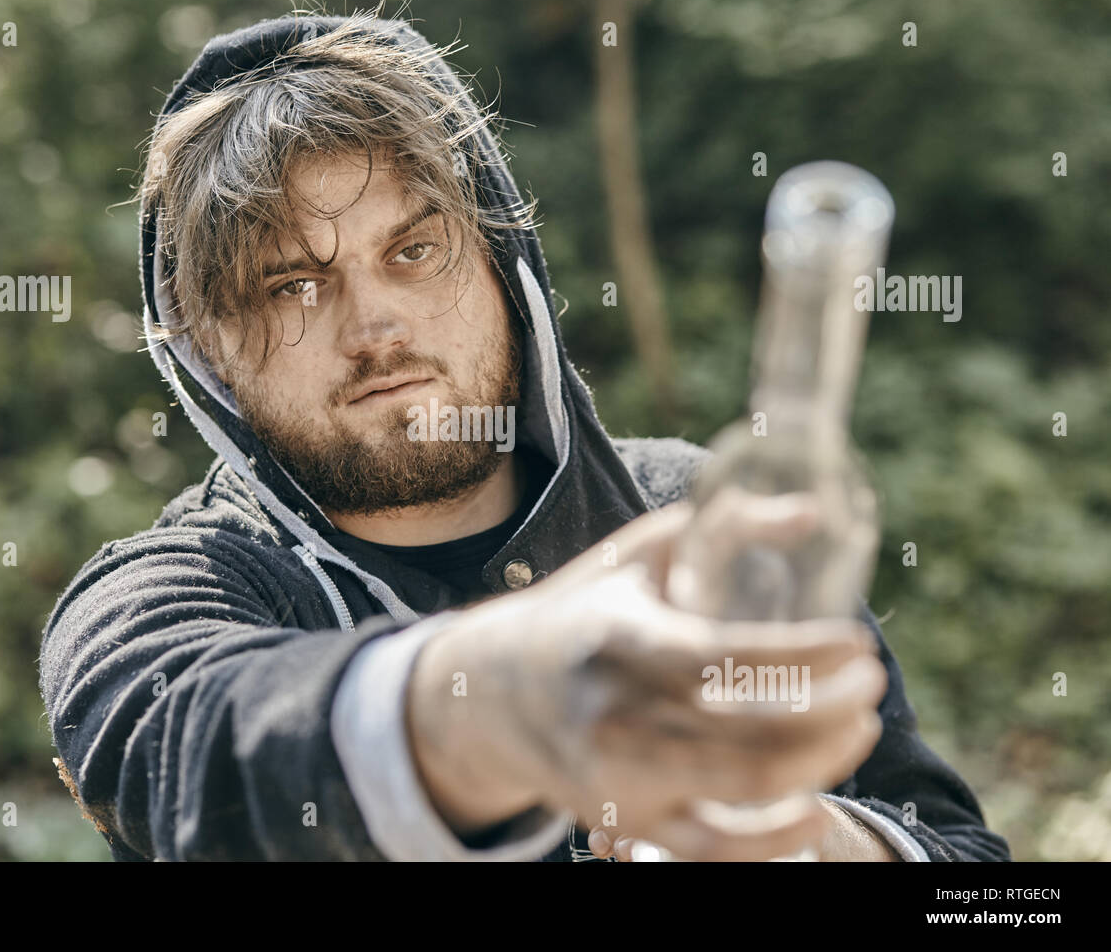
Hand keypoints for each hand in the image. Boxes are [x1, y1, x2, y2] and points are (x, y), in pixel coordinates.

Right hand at [407, 496, 887, 859]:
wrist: (490, 691)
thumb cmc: (581, 612)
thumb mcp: (635, 556)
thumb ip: (720, 526)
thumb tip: (813, 512)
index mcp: (620, 639)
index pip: (727, 657)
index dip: (807, 656)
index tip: (858, 641)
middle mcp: (617, 713)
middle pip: (751, 732)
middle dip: (833, 710)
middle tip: (871, 683)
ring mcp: (621, 774)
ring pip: (744, 789)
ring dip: (822, 762)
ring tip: (859, 727)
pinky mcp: (626, 819)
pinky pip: (713, 849)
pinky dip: (774, 840)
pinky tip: (817, 809)